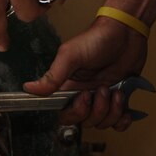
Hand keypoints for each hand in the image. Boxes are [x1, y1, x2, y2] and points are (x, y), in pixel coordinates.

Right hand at [24, 16, 147, 130]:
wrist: (126, 32)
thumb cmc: (97, 39)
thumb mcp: (71, 56)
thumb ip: (53, 75)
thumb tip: (29, 88)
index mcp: (68, 85)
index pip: (64, 112)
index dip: (74, 112)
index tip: (83, 99)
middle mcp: (83, 94)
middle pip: (84, 120)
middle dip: (96, 111)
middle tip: (102, 90)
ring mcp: (101, 97)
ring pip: (102, 122)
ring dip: (112, 111)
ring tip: (116, 91)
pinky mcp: (119, 98)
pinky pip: (119, 122)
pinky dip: (123, 120)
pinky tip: (125, 107)